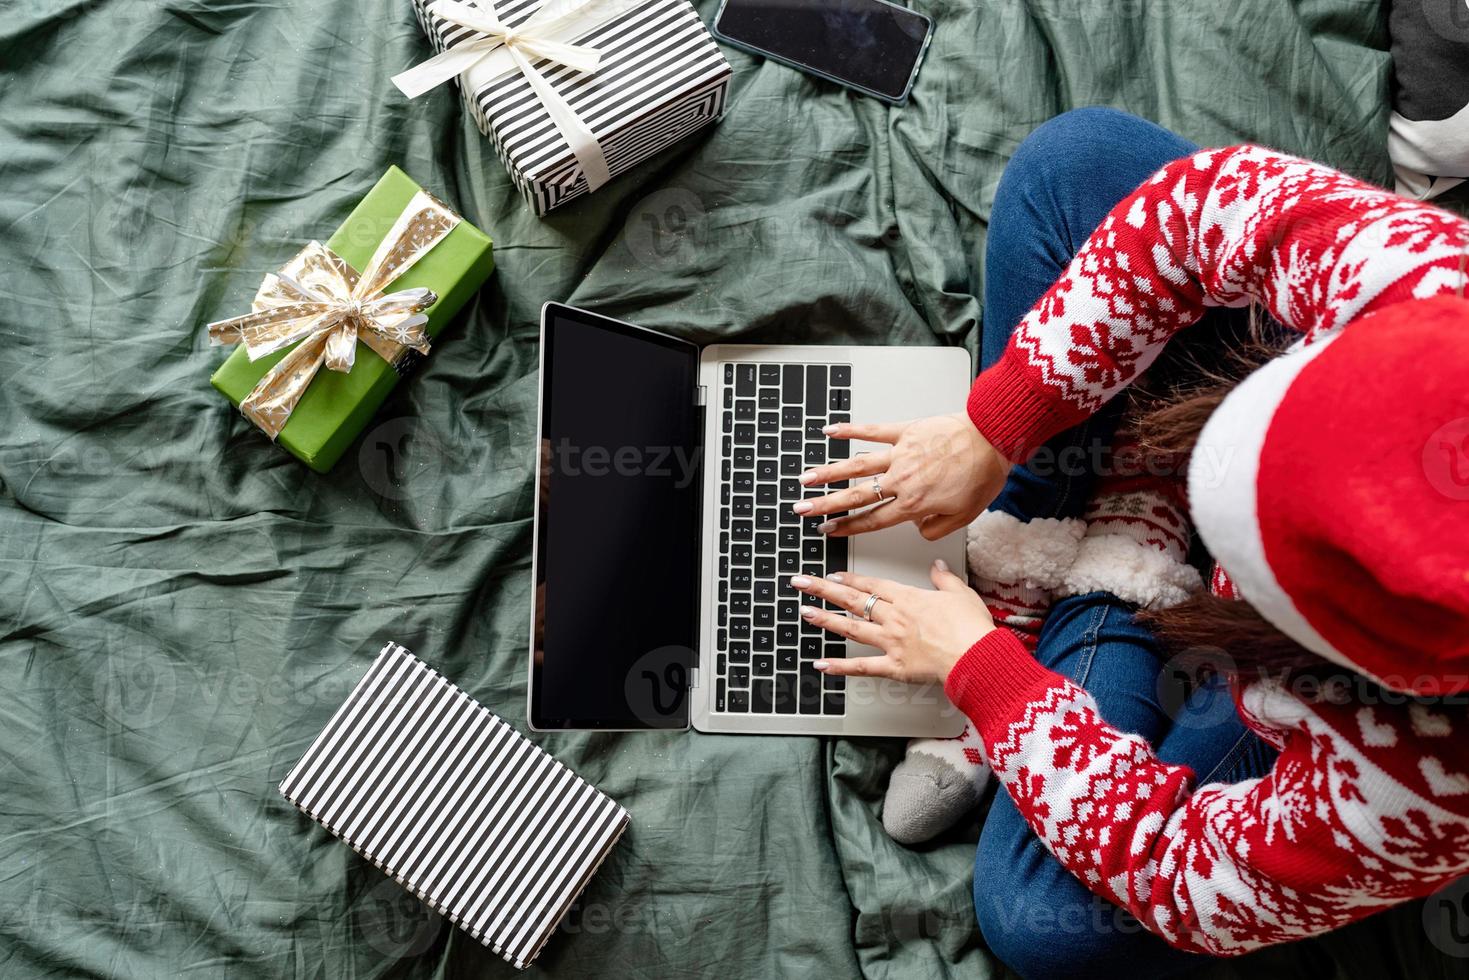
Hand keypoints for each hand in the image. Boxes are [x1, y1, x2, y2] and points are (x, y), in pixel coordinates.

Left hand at [791, 561, 995, 685]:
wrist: (976, 656)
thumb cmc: (972, 628)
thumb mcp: (961, 593)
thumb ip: (944, 578)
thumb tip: (937, 565)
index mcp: (909, 598)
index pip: (873, 584)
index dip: (851, 578)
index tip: (834, 574)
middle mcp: (894, 617)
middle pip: (853, 599)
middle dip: (824, 589)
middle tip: (801, 582)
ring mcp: (891, 641)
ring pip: (851, 627)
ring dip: (825, 619)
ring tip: (805, 613)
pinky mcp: (894, 666)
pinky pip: (862, 666)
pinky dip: (840, 666)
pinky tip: (821, 664)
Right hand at [796, 413, 1010, 539]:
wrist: (993, 436)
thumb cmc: (983, 472)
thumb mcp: (965, 515)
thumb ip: (937, 527)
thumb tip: (918, 529)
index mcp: (915, 503)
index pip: (873, 519)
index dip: (848, 527)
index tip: (829, 530)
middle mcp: (901, 479)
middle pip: (855, 495)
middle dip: (825, 505)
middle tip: (803, 509)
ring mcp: (899, 453)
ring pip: (856, 466)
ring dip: (828, 472)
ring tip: (806, 478)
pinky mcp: (904, 431)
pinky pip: (872, 431)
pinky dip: (849, 430)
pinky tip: (830, 431)